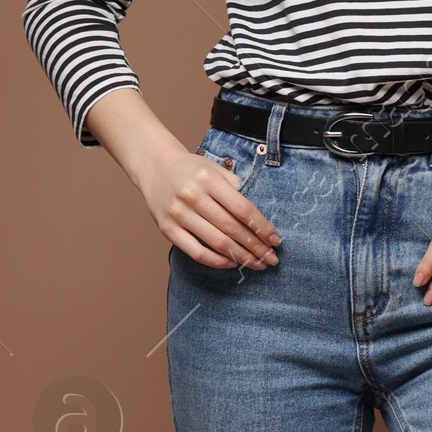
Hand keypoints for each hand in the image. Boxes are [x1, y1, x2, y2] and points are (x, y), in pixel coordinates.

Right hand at [138, 143, 281, 270]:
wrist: (155, 166)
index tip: (276, 240)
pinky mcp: (167, 229)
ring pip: (217, 243)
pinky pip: (196, 252)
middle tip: (272, 259)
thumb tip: (260, 219)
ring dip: (241, 257)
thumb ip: (236, 189)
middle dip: (256, 247)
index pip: (243, 209)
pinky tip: (232, 263)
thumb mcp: (215, 169)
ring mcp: (178, 214)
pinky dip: (217, 261)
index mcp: (208, 179)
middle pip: (232, 228)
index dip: (262, 227)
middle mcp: (192, 196)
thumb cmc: (192, 170)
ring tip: (257, 264)